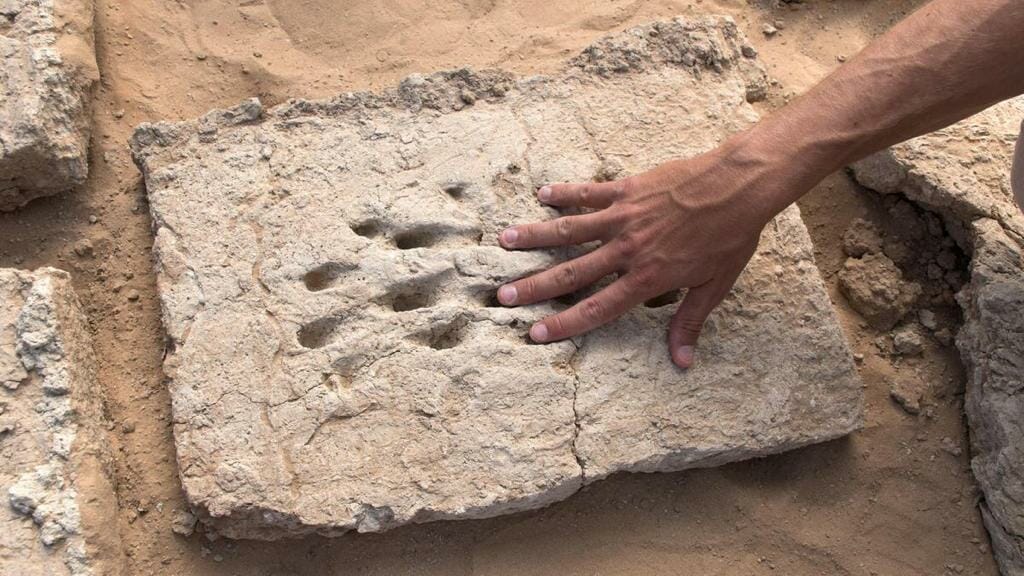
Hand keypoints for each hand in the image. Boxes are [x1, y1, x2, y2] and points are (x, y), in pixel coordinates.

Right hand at [497, 144, 780, 368]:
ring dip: (535, 237)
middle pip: (572, 272)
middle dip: (534, 286)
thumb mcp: (714, 286)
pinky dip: (564, 194)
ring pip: (569, 230)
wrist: (738, 186)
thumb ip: (689, 322)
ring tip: (503, 241)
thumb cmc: (730, 237)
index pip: (597, 308)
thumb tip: (681, 362)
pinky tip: (541, 194)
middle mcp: (627, 250)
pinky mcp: (627, 190)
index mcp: (647, 279)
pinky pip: (588, 193)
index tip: (535, 333)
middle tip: (502, 296)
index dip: (564, 323)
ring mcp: (623, 218)